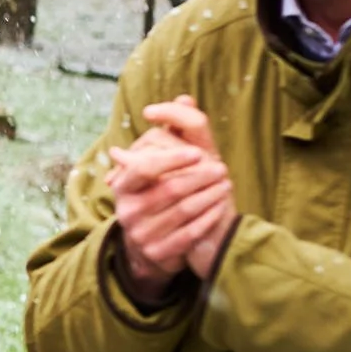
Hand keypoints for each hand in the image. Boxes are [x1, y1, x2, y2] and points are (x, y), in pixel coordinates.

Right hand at [106, 129, 231, 298]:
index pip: (145, 167)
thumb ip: (172, 132)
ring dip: (209, 196)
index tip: (198, 153)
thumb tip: (185, 97)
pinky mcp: (158, 254)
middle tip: (222, 168)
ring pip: (183, 211)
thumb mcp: (159, 168)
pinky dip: (208, 219)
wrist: (150, 248)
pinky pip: (190, 234)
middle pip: (170, 190)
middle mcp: (128, 211)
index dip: (171, 159)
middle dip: (200, 178)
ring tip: (226, 185)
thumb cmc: (158, 197)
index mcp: (124, 186)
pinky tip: (221, 207)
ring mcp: (141, 235)